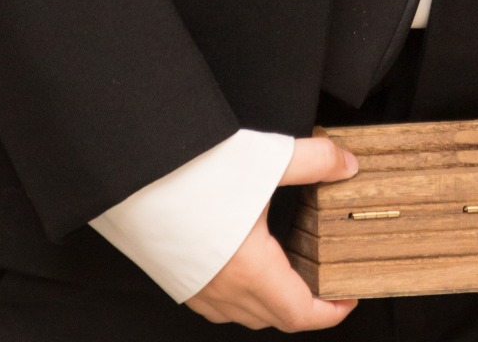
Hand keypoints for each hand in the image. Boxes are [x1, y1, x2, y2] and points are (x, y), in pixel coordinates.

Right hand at [184, 137, 361, 330]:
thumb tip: (346, 164)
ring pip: (244, 313)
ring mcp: (195, 288)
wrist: (129, 172)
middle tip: (325, 281)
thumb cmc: (189, 171)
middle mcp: (222, 289)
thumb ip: (313, 161)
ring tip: (290, 272)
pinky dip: (241, 294)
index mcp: (250, 270)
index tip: (348, 299)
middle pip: (274, 317)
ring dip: (272, 302)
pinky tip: (246, 265)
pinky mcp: (175, 277)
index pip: (299, 315)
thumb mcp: (265, 159)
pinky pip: (216, 303)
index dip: (330, 313)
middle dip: (305, 306)